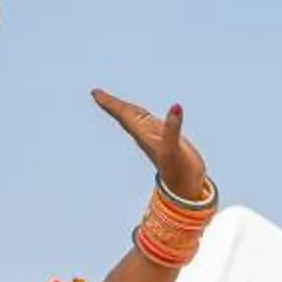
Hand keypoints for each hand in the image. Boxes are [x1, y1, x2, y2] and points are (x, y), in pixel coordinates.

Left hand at [93, 90, 210, 201]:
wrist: (187, 189)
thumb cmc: (179, 171)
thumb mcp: (174, 149)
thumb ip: (173, 128)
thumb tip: (176, 107)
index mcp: (144, 135)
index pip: (124, 114)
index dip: (110, 103)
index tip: (94, 93)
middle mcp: (146, 135)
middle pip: (125, 115)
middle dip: (112, 104)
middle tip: (96, 93)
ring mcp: (155, 138)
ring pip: (136, 120)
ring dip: (124, 110)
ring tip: (113, 102)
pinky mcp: (166, 141)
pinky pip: (151, 125)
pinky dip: (145, 116)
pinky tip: (144, 115)